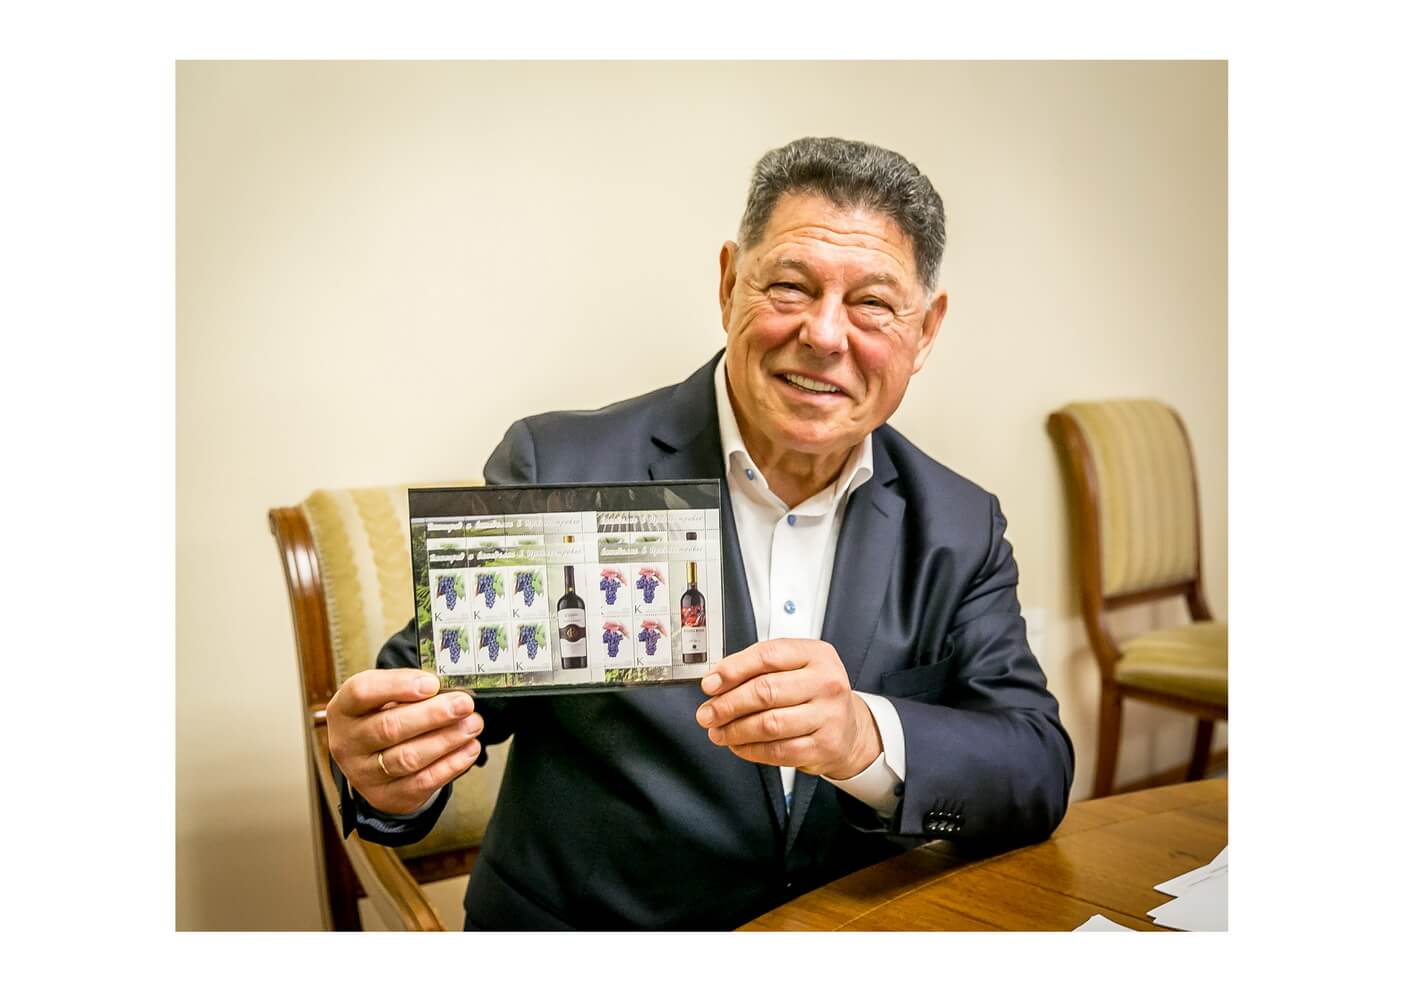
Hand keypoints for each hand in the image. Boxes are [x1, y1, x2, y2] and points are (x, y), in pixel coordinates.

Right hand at [326, 670, 482, 814]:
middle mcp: (347, 743)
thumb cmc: (381, 716)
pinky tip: (469, 749)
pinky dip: (450, 765)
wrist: (371, 759)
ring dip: (446, 740)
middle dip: (432, 715)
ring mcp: (363, 774)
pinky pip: (421, 782)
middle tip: (464, 704)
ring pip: (407, 758)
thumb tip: (447, 687)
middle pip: (389, 728)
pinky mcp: (386, 796)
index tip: (432, 683)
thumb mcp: (384, 695)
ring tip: (473, 724)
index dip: (398, 686)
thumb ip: (409, 687)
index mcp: (344, 709)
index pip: (362, 692)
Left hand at [694, 638, 880, 779]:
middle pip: (765, 691)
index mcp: (817, 655)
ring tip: (718, 731)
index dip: (733, 669)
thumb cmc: (815, 694)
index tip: (710, 683)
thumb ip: (760, 668)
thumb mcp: (797, 667)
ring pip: (768, 724)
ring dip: (735, 730)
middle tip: (707, 713)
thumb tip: (717, 681)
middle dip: (727, 704)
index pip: (768, 655)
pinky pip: (777, 751)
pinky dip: (750, 750)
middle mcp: (826, 683)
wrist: (850, 729)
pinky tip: (738, 745)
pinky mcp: (823, 746)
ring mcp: (828, 716)